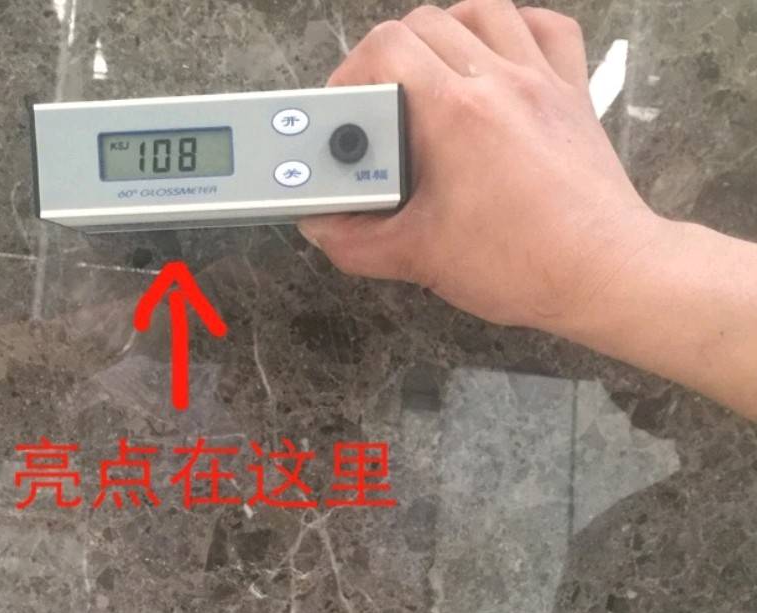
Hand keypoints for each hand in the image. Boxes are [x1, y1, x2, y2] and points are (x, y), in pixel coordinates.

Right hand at [299, 0, 666, 331]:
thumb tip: (322, 228)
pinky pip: (546, 29)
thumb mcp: (416, 258)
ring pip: (483, 10)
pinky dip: (514, 28)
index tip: (342, 112)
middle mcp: (498, 82)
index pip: (384, 49)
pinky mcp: (572, 95)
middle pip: (424, 23)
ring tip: (426, 74)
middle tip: (376, 105)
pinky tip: (495, 57)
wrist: (603, 273)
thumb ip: (354, 241)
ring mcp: (540, 82)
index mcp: (454, 114)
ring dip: (443, 32)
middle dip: (385, 56)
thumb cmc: (522, 263)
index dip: (349, 73)